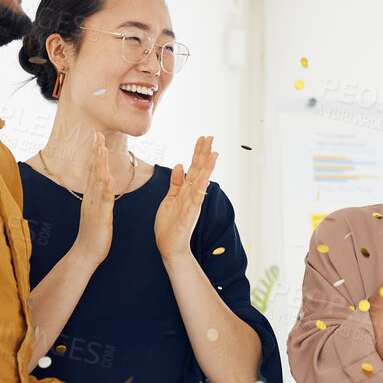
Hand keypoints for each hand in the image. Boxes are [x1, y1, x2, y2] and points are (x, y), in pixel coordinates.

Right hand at [73, 134, 114, 263]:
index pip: (94, 170)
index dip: (96, 154)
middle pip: (94, 171)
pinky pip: (104, 200)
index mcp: (92, 196)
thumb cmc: (93, 234)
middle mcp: (91, 198)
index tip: (97, 139)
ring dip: (100, 165)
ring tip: (101, 149)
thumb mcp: (97, 211)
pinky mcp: (102, 216)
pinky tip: (108, 177)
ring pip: (98, 182)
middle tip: (97, 134)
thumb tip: (104, 183)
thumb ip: (99, 197)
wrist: (86, 253)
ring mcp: (95, 206)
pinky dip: (106, 188)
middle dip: (96, 152)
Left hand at [154, 136, 217, 260]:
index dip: (198, 152)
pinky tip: (204, 179)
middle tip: (210, 137)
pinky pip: (195, 200)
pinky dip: (199, 190)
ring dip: (207, 168)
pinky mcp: (189, 215)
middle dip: (204, 154)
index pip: (194, 167)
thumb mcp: (170, 198)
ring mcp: (192, 204)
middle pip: (200, 170)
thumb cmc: (169, 224)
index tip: (203, 138)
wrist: (169, 245)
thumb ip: (176, 182)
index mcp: (187, 190)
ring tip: (213, 154)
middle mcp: (192, 195)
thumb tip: (179, 165)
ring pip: (201, 182)